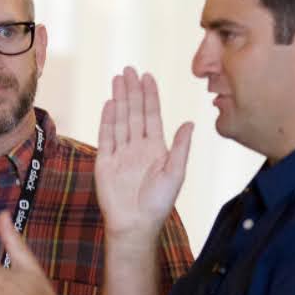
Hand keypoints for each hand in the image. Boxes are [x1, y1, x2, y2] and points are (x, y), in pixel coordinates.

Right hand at [95, 68, 192, 239]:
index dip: (150, 96)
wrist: (135, 224)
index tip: (147, 76)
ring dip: (119, 99)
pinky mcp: (105, 162)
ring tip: (118, 79)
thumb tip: (190, 122)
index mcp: (156, 148)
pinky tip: (109, 103)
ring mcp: (120, 153)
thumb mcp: (176, 174)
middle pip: (134, 113)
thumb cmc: (158, 203)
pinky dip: (107, 119)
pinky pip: (106, 136)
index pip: (152, 116)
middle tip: (129, 70)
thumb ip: (181, 147)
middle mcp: (138, 147)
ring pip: (120, 120)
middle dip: (132, 91)